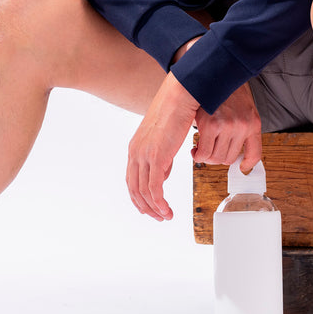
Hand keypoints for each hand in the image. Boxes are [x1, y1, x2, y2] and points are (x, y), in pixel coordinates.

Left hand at [126, 71, 199, 220]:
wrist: (181, 96)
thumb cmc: (177, 110)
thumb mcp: (165, 137)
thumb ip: (162, 155)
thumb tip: (163, 171)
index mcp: (136, 147)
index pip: (132, 179)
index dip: (140, 197)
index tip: (150, 207)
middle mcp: (136, 152)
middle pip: (134, 189)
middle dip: (146, 207)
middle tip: (159, 217)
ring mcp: (144, 155)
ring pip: (144, 192)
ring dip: (154, 208)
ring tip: (166, 216)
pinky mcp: (156, 157)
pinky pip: (154, 188)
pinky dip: (160, 203)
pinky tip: (167, 210)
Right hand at [192, 83, 262, 171]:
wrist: (218, 71)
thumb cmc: (229, 90)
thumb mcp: (245, 109)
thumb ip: (242, 128)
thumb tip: (231, 151)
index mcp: (253, 124)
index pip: (255, 154)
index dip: (247, 164)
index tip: (241, 167)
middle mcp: (242, 127)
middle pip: (228, 159)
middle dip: (217, 158)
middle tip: (210, 150)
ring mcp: (226, 126)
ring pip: (215, 158)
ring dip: (206, 157)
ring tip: (201, 147)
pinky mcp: (210, 125)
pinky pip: (203, 151)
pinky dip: (198, 154)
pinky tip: (196, 148)